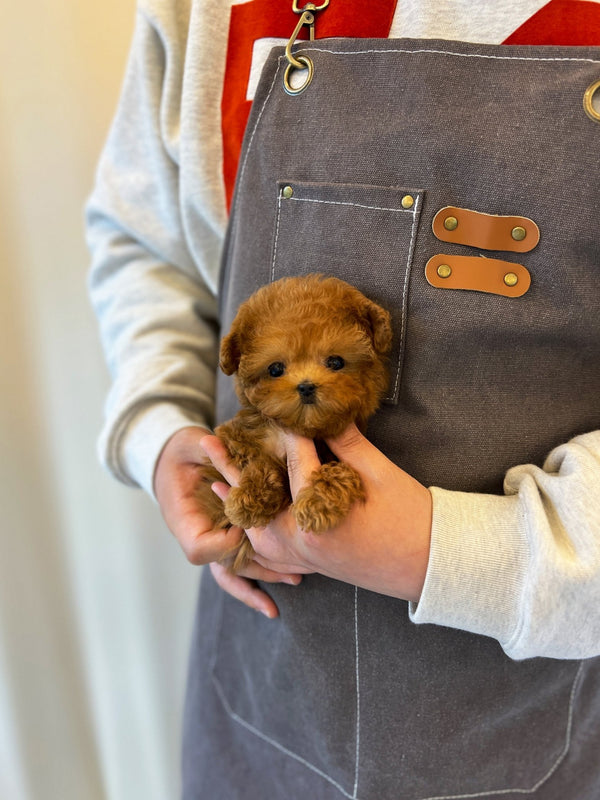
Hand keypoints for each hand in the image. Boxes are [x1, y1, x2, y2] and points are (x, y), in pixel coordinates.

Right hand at [154, 426, 302, 617]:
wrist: (173, 460)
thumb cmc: (182, 451)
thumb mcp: (189, 445)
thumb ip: (203, 449)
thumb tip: (217, 443)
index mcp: (183, 521)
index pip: (200, 549)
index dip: (225, 545)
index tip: (245, 530)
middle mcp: (198, 538)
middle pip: (223, 568)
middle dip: (257, 573)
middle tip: (291, 576)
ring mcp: (214, 541)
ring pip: (235, 573)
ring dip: (265, 578)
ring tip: (297, 579)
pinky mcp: (228, 536)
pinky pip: (244, 560)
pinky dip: (263, 571)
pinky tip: (290, 575)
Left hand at [201, 423, 432, 604]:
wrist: (430, 564)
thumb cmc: (410, 516)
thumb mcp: (379, 472)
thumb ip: (345, 442)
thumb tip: (324, 413)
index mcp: (317, 513)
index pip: (295, 461)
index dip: (290, 430)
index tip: (279, 408)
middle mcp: (300, 541)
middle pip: (257, 498)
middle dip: (234, 468)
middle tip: (208, 442)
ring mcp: (302, 558)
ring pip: (256, 530)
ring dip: (239, 502)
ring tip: (216, 480)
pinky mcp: (310, 565)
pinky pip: (269, 553)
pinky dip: (254, 534)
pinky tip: (245, 521)